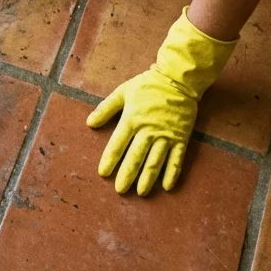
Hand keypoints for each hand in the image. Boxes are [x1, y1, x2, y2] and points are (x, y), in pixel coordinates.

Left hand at [86, 8, 236, 194]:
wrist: (178, 79)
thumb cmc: (148, 85)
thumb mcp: (123, 92)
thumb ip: (106, 108)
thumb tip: (89, 123)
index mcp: (132, 119)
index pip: (118, 143)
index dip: (110, 159)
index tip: (103, 173)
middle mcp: (148, 130)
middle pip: (136, 156)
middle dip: (127, 174)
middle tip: (120, 190)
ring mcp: (166, 135)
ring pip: (155, 161)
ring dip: (147, 178)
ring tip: (140, 192)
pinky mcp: (181, 137)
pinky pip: (176, 158)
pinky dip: (172, 173)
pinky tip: (167, 186)